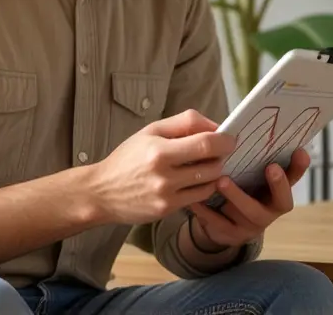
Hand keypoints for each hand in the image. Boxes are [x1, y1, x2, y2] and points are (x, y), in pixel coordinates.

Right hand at [85, 109, 235, 224]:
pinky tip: (194, 181)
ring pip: (209, 183)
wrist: (101, 192)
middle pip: (212, 165)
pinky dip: (203, 188)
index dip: (225, 140)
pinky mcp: (167, 210)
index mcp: (159, 149)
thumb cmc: (127, 158)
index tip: (231, 138)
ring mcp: (166, 195)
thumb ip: (184, 123)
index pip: (206, 143)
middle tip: (217, 152)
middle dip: (221, 157)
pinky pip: (199, 197)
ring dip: (214, 173)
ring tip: (204, 165)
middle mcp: (164, 174)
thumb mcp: (150, 131)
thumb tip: (215, 125)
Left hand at [187, 147, 309, 249]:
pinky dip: (207, 212)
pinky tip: (196, 200)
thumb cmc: (235, 188)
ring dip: (238, 196)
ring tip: (221, 181)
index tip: (300, 151)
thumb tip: (237, 130)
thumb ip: (248, 158)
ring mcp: (252, 225)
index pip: (293, 178)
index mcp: (275, 190)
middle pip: (282, 201)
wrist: (218, 225)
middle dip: (278, 184)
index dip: (298, 167)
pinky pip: (221, 224)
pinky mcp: (232, 236)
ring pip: (251, 213)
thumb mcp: (244, 174)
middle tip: (271, 167)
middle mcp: (270, 209)